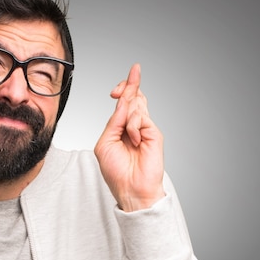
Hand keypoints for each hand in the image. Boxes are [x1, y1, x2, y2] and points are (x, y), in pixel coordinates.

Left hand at [95, 64, 164, 211]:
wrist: (131, 189)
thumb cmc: (117, 172)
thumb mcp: (105, 143)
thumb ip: (113, 122)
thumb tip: (123, 102)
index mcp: (120, 128)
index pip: (123, 103)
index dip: (122, 90)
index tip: (116, 87)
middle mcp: (134, 126)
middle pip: (134, 97)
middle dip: (131, 83)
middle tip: (135, 70)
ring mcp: (145, 129)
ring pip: (136, 106)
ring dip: (128, 116)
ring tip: (128, 137)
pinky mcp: (154, 133)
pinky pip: (141, 118)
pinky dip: (133, 126)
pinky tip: (134, 139)